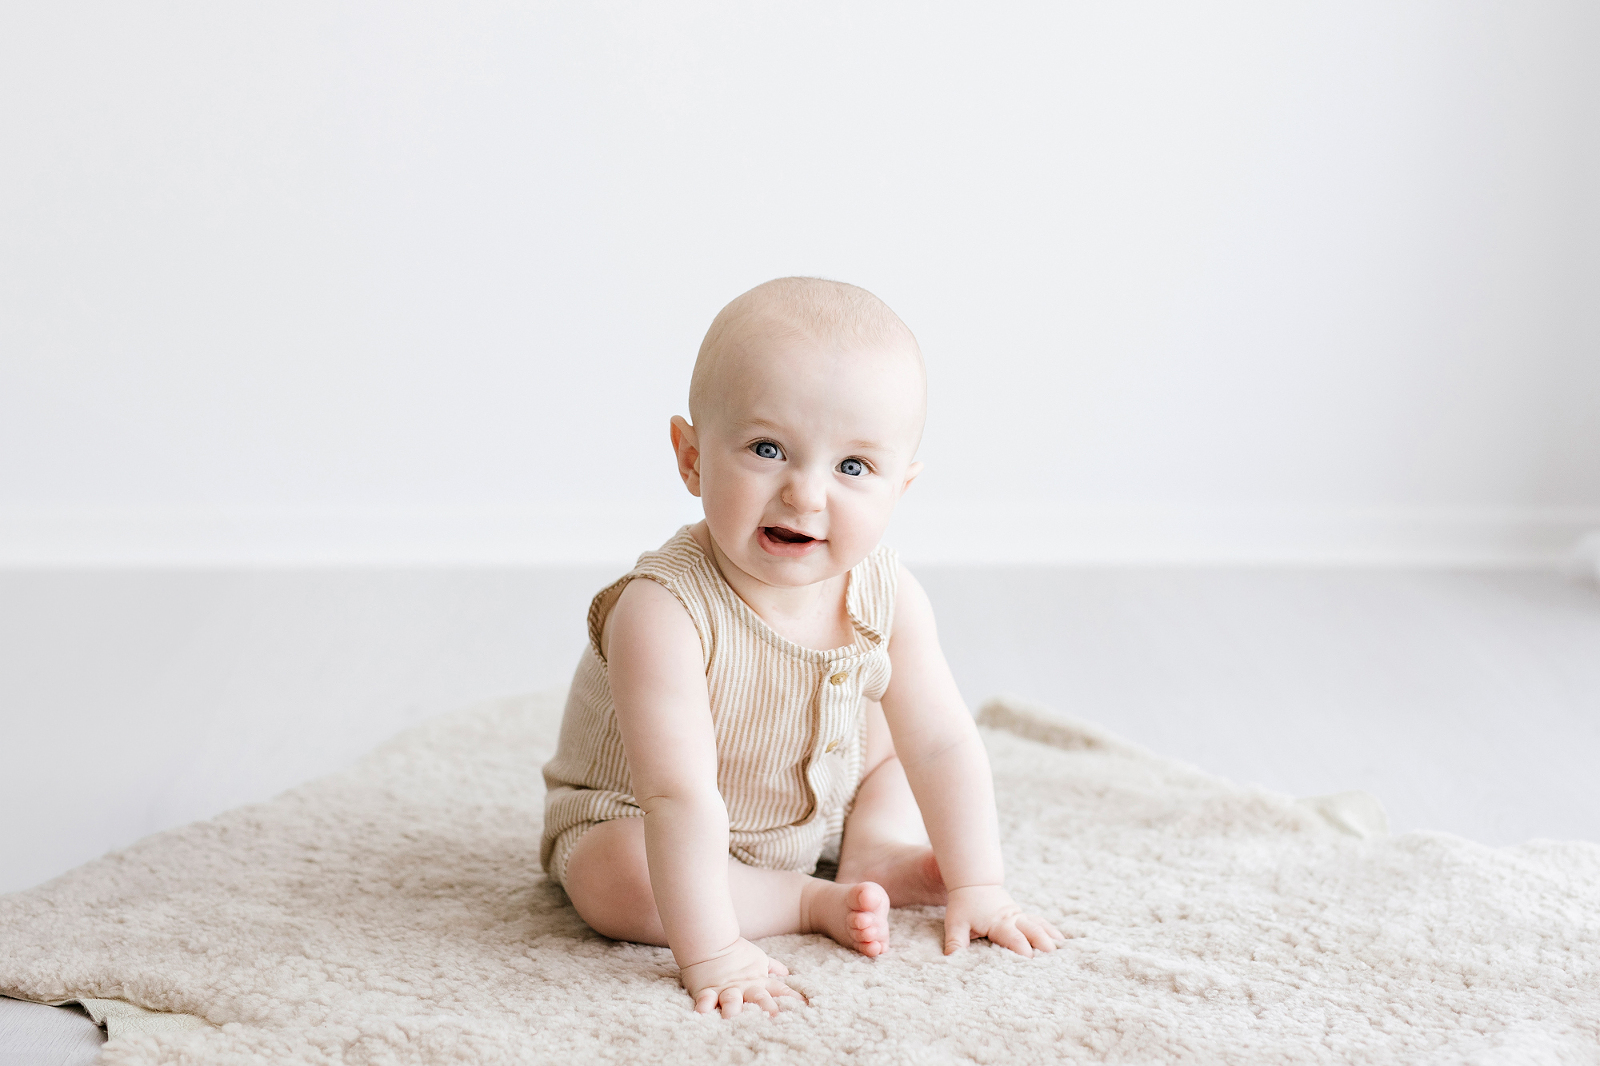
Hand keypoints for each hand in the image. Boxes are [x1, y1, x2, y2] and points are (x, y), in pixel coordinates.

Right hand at [678, 937, 805, 1017]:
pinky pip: (705, 999)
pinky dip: (704, 1006)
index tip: (804, 1009)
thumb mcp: (758, 959)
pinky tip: (704, 1013)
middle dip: (767, 1008)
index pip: (779, 990)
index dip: (791, 999)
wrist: (710, 941)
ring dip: (733, 1009)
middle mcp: (744, 988)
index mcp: (758, 981)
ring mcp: (726, 989)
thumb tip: (786, 973)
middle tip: (774, 1018)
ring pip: (731, 1000)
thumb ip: (773, 967)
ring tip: (733, 1018)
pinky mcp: (706, 991)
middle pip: (758, 998)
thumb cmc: (736, 952)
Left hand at [943, 885, 1063, 956]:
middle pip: (1033, 931)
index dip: (1022, 949)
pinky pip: (1040, 922)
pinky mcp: (1023, 916)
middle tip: (1055, 958)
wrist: (973, 883)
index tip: (1031, 962)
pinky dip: (1051, 931)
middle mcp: (1013, 919)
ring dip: (1051, 937)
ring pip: (1040, 925)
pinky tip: (1062, 942)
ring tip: (1064, 951)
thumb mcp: (956, 923)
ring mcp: (1020, 916)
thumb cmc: (964, 906)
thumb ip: (955, 942)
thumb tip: (951, 959)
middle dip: (1044, 943)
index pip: (1013, 938)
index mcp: (998, 923)